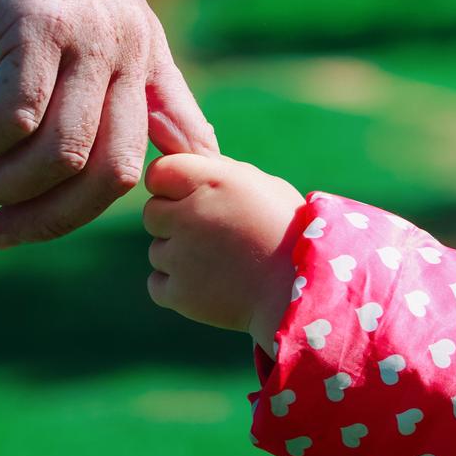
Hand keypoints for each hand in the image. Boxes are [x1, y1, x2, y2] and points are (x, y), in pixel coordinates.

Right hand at [0, 0, 216, 244]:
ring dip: (1, 186)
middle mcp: (130, 49)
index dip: (122, 203)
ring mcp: (89, 37)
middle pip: (111, 172)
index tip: (60, 222)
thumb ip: (113, 93)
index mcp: (147, 55)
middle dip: (51, 219)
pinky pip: (15, 117)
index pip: (163, 152)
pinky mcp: (38, 24)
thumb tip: (147, 170)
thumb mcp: (82, 33)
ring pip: (61, 153)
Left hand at [142, 153, 303, 353]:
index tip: (191, 197)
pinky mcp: (178, 293)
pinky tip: (208, 283)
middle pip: (152, 212)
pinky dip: (176, 286)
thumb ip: (219, 171)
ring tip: (220, 262)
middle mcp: (189, 214)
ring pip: (157, 250)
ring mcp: (180, 256)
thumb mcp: (261, 185)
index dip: (171, 184)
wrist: (302, 290)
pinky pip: (157, 284)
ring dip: (178, 255)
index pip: (158, 171)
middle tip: (210, 234)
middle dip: (173, 221)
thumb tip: (191, 162)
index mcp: (210, 181)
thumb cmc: (287, 232)